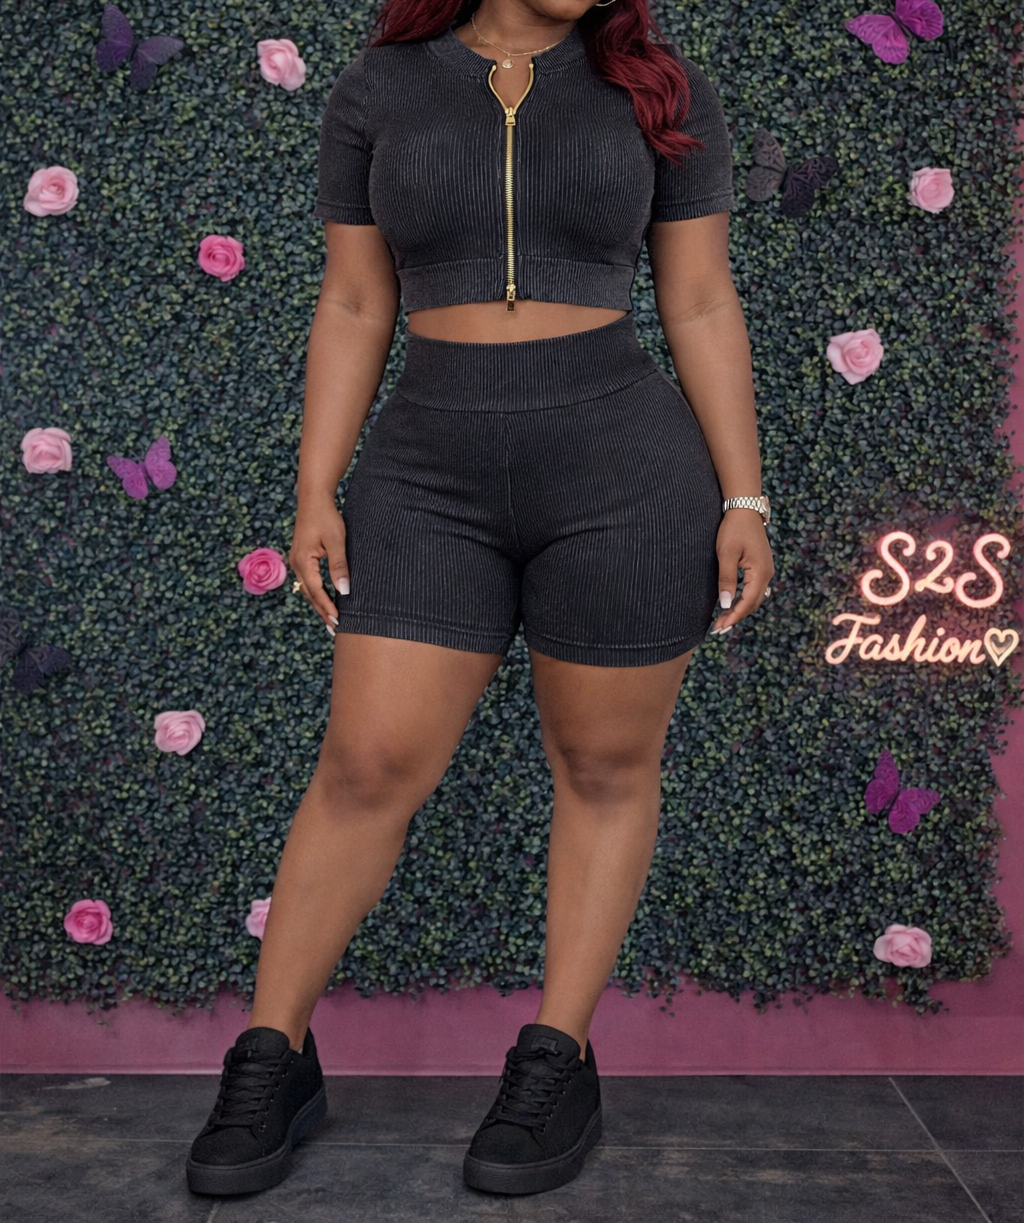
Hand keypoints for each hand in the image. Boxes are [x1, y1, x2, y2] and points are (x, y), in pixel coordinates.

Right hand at [287, 499, 349, 637]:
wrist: (313, 499)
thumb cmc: (327, 517)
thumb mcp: (337, 541)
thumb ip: (340, 566)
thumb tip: (344, 590)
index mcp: (303, 561)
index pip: (316, 591)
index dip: (327, 608)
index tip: (338, 622)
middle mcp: (296, 563)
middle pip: (309, 594)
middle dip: (322, 611)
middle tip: (334, 629)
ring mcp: (296, 561)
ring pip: (307, 589)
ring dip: (319, 603)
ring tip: (331, 619)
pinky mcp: (301, 558)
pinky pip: (308, 581)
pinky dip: (317, 592)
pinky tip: (325, 600)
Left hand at [711, 508, 774, 633]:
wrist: (744, 509)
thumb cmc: (733, 529)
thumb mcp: (726, 554)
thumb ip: (726, 579)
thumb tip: (725, 604)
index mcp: (761, 572)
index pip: (748, 602)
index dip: (734, 616)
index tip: (720, 627)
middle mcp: (767, 574)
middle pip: (753, 603)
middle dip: (736, 617)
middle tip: (718, 629)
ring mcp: (766, 570)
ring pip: (754, 598)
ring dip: (740, 610)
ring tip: (722, 621)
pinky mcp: (761, 567)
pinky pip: (754, 590)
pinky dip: (743, 600)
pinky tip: (731, 605)